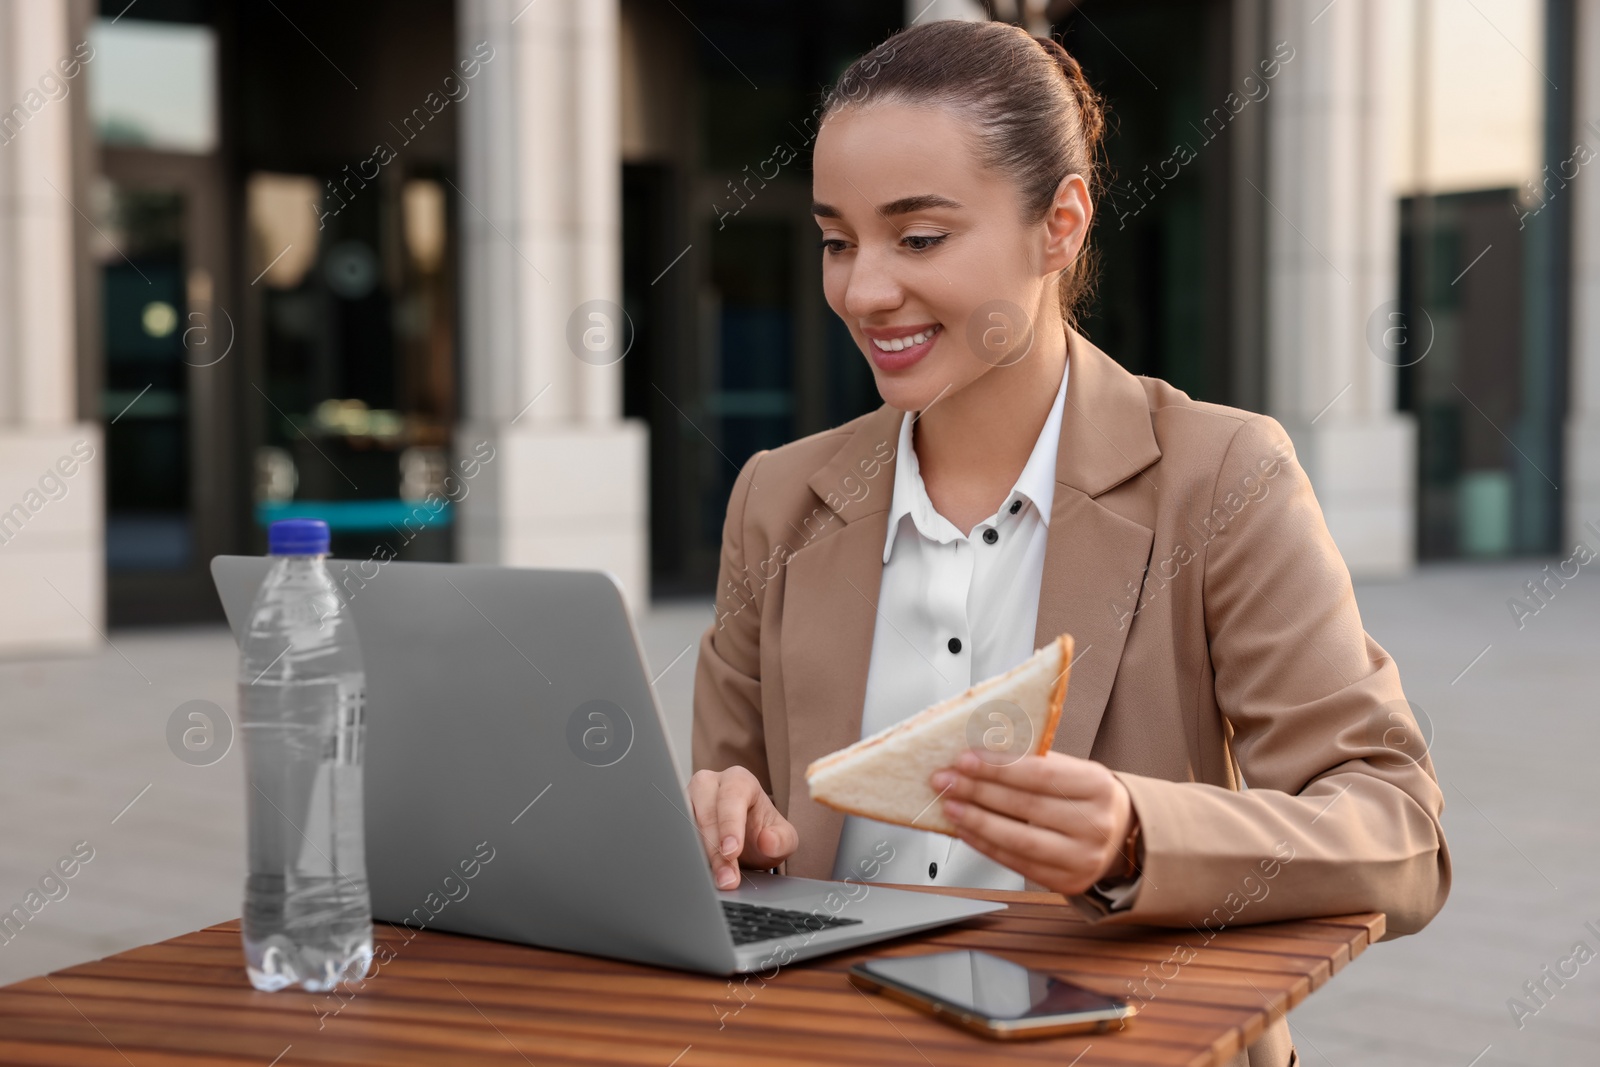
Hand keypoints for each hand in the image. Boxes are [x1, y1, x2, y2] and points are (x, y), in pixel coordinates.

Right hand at [687, 766, 799, 889]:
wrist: (746, 842)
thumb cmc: (762, 833)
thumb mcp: (783, 839)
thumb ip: (782, 840)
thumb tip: (768, 841)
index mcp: (739, 780)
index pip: (731, 797)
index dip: (730, 825)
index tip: (731, 851)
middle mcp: (709, 784)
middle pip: (706, 813)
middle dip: (715, 850)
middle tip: (726, 878)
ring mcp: (687, 798)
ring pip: (685, 825)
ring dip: (698, 856)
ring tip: (715, 879)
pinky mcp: (674, 816)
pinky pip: (675, 835)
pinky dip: (686, 855)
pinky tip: (698, 872)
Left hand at [930, 750, 1134, 895]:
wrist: (1119, 836)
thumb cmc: (1086, 797)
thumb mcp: (1073, 770)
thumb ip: (1033, 762)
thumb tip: (980, 754)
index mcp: (1097, 785)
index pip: (1041, 773)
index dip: (998, 767)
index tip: (965, 758)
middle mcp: (1095, 824)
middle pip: (1026, 806)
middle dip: (978, 790)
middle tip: (946, 779)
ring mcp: (1083, 858)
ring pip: (1018, 840)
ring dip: (976, 820)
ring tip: (950, 805)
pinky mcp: (1066, 882)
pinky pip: (1017, 863)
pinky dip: (985, 845)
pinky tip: (966, 830)